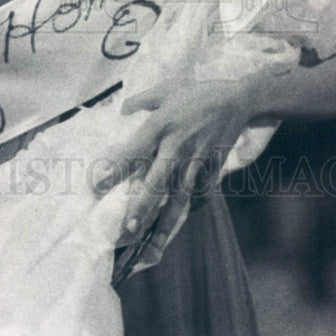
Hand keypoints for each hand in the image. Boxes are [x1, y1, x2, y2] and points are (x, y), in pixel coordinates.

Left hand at [93, 77, 255, 256]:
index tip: (98, 187)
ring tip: (151, 246)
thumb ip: (142, 100)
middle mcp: (177, 146)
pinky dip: (187, 212)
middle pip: (157, 182)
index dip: (116, 170)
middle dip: (142, 207)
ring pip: (179, 197)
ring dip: (165, 222)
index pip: (134, 151)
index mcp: (162, 125)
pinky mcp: (212, 168)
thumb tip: (122, 110)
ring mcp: (196, 161)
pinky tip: (175, 230)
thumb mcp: (167, 89)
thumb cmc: (198, 93)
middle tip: (127, 229)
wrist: (237, 100)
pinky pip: (198, 194)